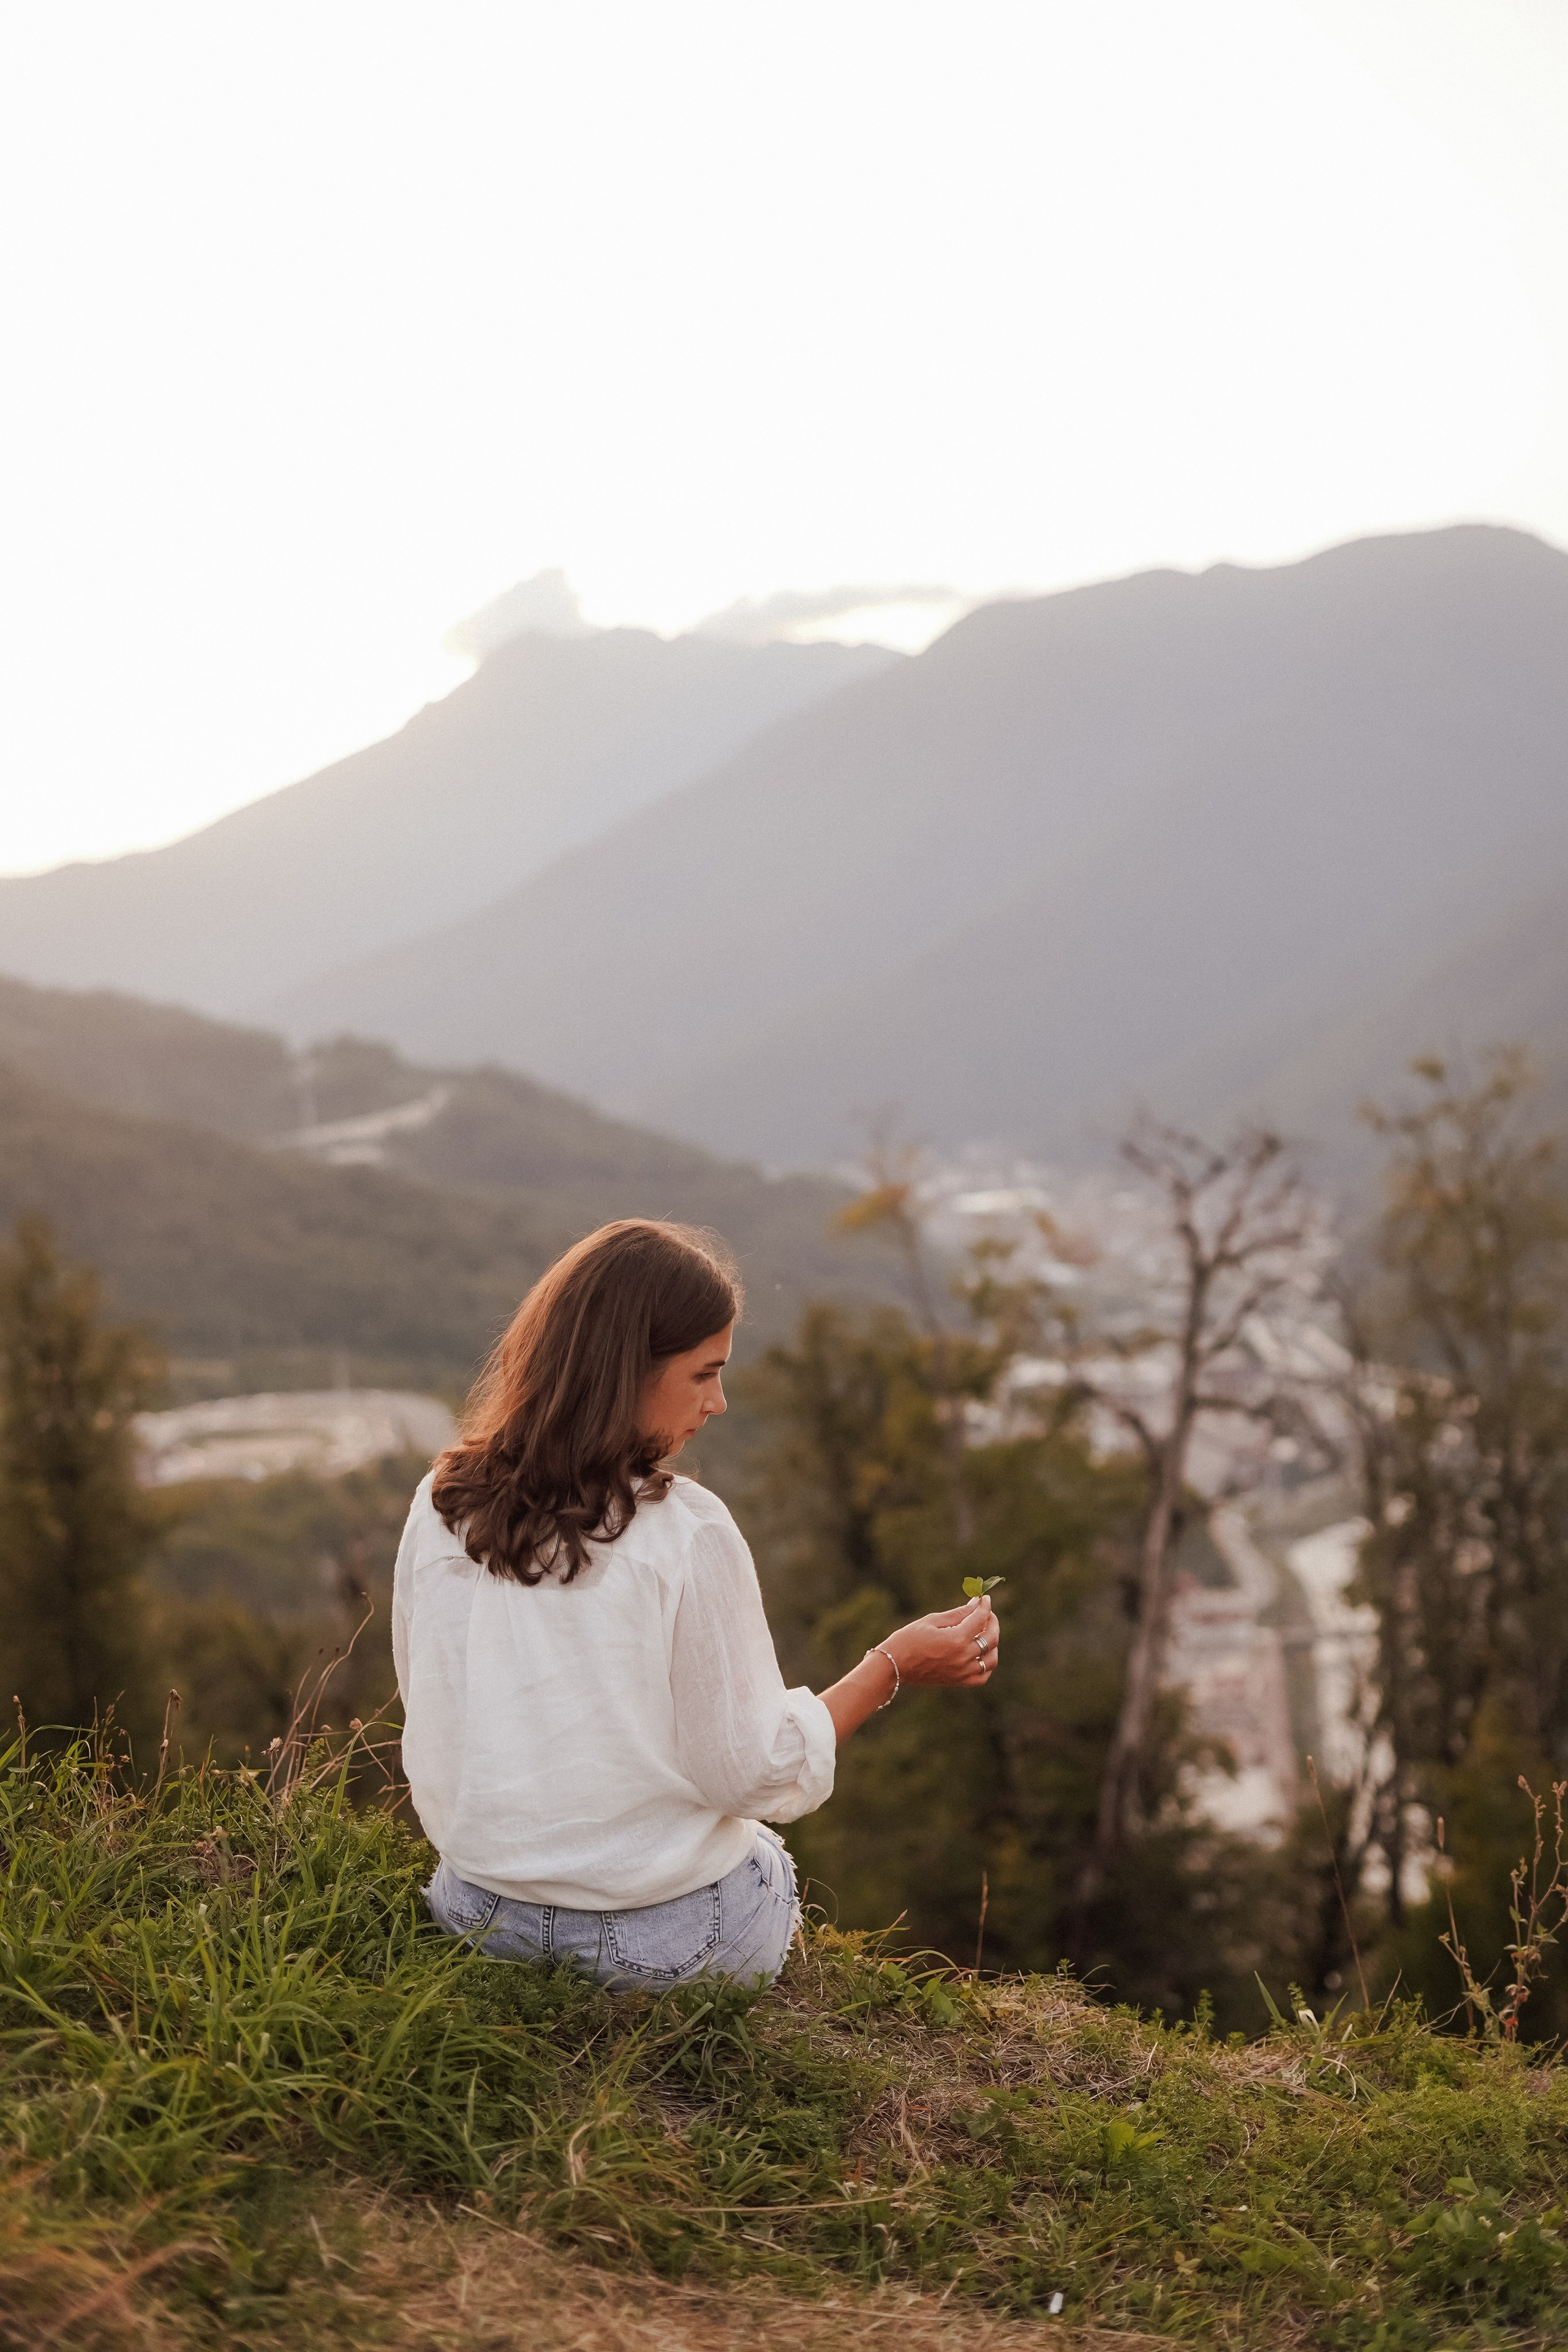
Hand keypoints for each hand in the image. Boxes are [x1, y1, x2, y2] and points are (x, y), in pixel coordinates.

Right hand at [883, 1595, 999, 1688]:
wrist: (894, 1666)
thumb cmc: (909, 1639)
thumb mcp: (932, 1620)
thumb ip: (958, 1613)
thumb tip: (976, 1603)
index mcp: (956, 1639)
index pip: (980, 1619)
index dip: (984, 1606)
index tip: (984, 1598)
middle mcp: (963, 1657)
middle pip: (991, 1638)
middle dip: (992, 1621)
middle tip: (987, 1612)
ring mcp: (962, 1672)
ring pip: (991, 1659)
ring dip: (993, 1644)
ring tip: (985, 1633)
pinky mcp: (958, 1682)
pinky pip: (982, 1676)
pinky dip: (987, 1665)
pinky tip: (981, 1654)